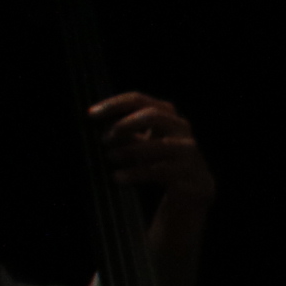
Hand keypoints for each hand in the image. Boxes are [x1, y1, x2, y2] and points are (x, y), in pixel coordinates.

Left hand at [89, 93, 213, 201]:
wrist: (194, 186)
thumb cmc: (162, 158)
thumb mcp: (143, 141)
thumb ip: (126, 132)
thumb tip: (101, 127)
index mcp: (166, 113)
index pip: (138, 100)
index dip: (114, 104)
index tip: (91, 113)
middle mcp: (180, 126)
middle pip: (153, 115)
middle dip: (126, 124)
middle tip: (105, 139)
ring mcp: (187, 149)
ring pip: (158, 145)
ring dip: (130, 150)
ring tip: (110, 157)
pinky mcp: (188, 172)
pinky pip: (159, 171)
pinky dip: (135, 173)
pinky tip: (118, 178)